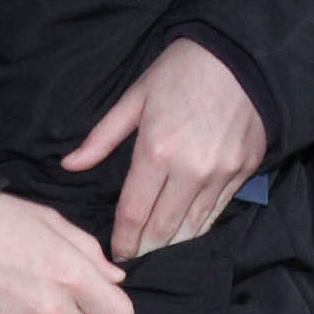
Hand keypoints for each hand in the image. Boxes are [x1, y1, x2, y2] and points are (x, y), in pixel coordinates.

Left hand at [62, 37, 268, 261]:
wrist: (241, 55)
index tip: (116, 253)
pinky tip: (186, 230)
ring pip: (192, 226)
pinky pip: (216, 211)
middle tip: (134, 258)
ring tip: (158, 251)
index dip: (122, 240)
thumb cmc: (181, 70)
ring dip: (172, 243)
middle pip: (162, 229)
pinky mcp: (243, 171)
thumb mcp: (135, 96)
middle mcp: (190, 169)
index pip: (133, 213)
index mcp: (156, 150)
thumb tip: (69, 165)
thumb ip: (102, 137)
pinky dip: (199, 224)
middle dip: (145, 249)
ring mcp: (220, 173)